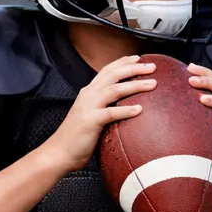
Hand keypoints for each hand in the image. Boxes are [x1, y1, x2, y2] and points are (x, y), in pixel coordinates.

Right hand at [43, 56, 156, 172]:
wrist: (58, 153)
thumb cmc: (75, 139)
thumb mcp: (89, 116)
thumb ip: (102, 108)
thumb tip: (122, 108)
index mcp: (88, 93)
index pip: (107, 70)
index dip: (123, 62)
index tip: (139, 58)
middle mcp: (88, 95)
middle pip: (114, 74)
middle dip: (135, 68)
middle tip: (153, 66)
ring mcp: (88, 107)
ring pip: (115, 89)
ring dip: (136, 85)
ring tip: (152, 84)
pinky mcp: (91, 121)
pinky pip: (111, 112)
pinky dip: (126, 110)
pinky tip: (139, 110)